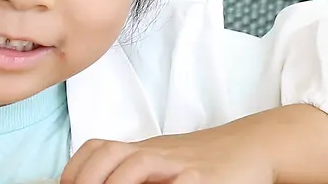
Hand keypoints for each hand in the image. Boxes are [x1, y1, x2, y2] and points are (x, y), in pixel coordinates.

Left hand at [61, 136, 273, 183]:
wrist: (251, 146)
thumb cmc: (200, 163)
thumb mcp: (161, 165)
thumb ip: (130, 175)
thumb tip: (91, 183)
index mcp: (140, 150)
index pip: (96, 150)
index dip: (76, 171)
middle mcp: (155, 153)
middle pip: (109, 153)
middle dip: (87, 178)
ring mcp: (180, 165)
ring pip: (138, 164)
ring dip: (116, 183)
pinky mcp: (206, 177)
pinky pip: (182, 182)